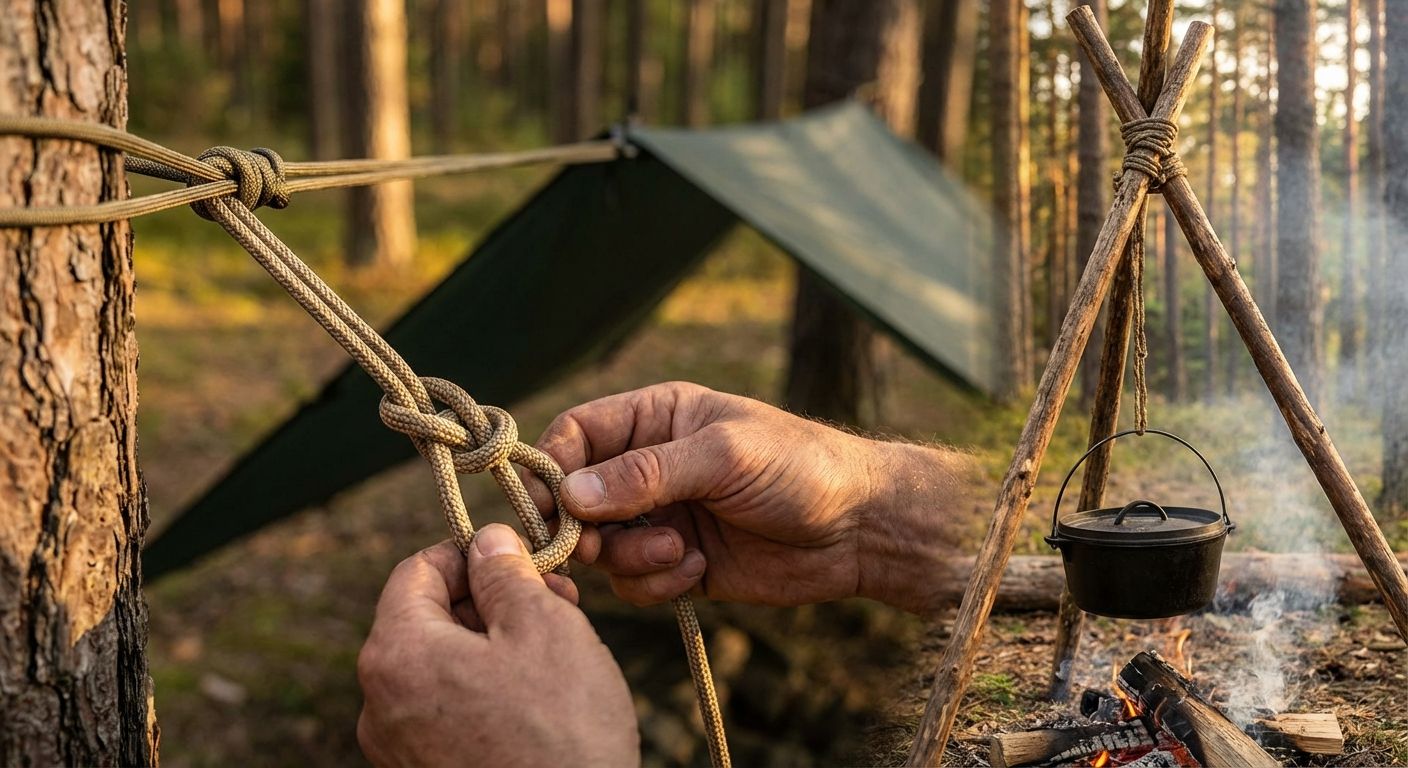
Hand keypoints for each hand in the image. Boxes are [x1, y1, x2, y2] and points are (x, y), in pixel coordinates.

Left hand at [356, 526, 639, 767]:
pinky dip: (486, 687)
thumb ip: (507, 573)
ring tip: (557, 645)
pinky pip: (447, 709)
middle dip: (489, 599)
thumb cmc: (559, 731)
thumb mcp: (543, 627)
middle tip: (555, 597)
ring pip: (442, 664)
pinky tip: (538, 694)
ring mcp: (398, 747)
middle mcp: (380, 702)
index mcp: (397, 652)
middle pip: (427, 618)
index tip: (521, 556)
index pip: (417, 570)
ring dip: (493, 642)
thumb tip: (487, 540)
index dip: (471, 552)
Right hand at [529, 382, 976, 615]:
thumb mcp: (723, 457)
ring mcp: (661, 517)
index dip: (553, 469)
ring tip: (680, 552)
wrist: (860, 529)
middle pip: (575, 498)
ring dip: (630, 557)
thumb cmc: (800, 468)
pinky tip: (700, 572)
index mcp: (654, 418)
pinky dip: (656, 584)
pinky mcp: (677, 564)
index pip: (575, 435)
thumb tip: (569, 493)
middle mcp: (648, 466)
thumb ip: (646, 473)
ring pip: (601, 547)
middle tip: (601, 545)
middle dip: (586, 527)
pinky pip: (633, 582)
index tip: (553, 506)